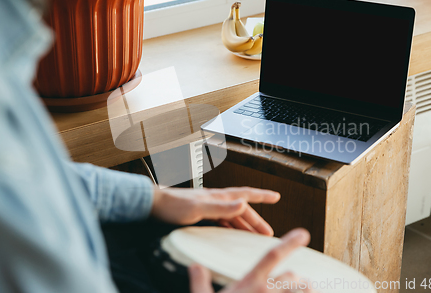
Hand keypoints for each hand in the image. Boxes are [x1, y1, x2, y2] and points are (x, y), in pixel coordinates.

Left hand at [151, 187, 279, 235]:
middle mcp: (216, 199)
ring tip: (254, 236)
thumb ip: (220, 207)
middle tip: (268, 233)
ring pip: (232, 215)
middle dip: (256, 220)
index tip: (276, 196)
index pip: (245, 194)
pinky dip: (231, 226)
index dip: (261, 196)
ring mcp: (209, 205)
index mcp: (218, 196)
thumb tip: (243, 205)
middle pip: (241, 209)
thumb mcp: (198, 209)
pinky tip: (231, 233)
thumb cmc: (173, 206)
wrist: (154, 203)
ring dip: (244, 224)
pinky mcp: (201, 212)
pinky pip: (222, 220)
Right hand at [188, 228, 311, 292]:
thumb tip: (195, 267)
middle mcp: (266, 292)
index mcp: (248, 284)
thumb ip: (199, 282)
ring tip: (311, 292)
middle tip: (301, 284)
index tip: (303, 234)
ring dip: (306, 291)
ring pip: (302, 291)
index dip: (289, 242)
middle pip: (292, 276)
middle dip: (297, 279)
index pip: (272, 255)